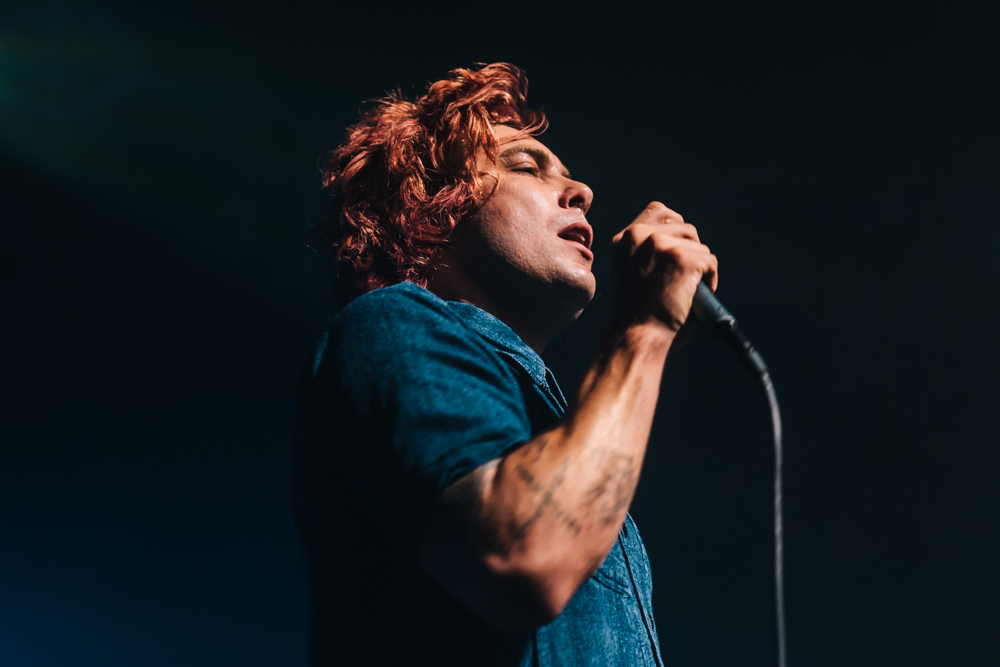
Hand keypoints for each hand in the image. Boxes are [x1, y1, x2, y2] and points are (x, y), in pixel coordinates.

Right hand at [610, 202, 717, 331]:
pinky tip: (699, 293)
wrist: (637, 336)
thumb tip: (676, 244)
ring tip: (691, 286)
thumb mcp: (628, 274)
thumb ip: (643, 254)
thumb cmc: (635, 317)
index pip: (657, 212)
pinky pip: (709, 260)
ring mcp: (660, 244)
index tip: (676, 249)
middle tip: (687, 273)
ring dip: (699, 263)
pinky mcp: (682, 257)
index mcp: (622, 240)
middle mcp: (638, 235)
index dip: (672, 229)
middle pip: (682, 225)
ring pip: (697, 243)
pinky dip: (710, 278)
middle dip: (689, 248)